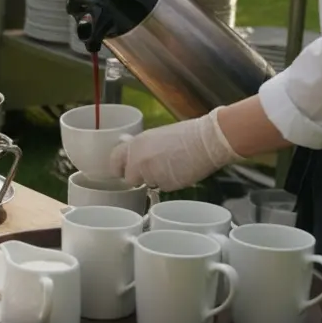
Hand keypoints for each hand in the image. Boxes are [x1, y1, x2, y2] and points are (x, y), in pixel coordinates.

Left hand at [110, 109, 240, 190]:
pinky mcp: (165, 184)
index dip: (120, 168)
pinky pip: (164, 188)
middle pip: (130, 179)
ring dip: (157, 179)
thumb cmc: (186, 135)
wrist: (207, 140)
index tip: (124, 171)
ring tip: (173, 165)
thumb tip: (130, 151)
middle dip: (139, 177)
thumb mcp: (156, 136)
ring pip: (148, 184)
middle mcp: (138, 160)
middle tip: (154, 170)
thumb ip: (141, 147)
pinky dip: (171, 183)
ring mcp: (151, 173)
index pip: (114, 162)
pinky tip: (180, 171)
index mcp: (134, 145)